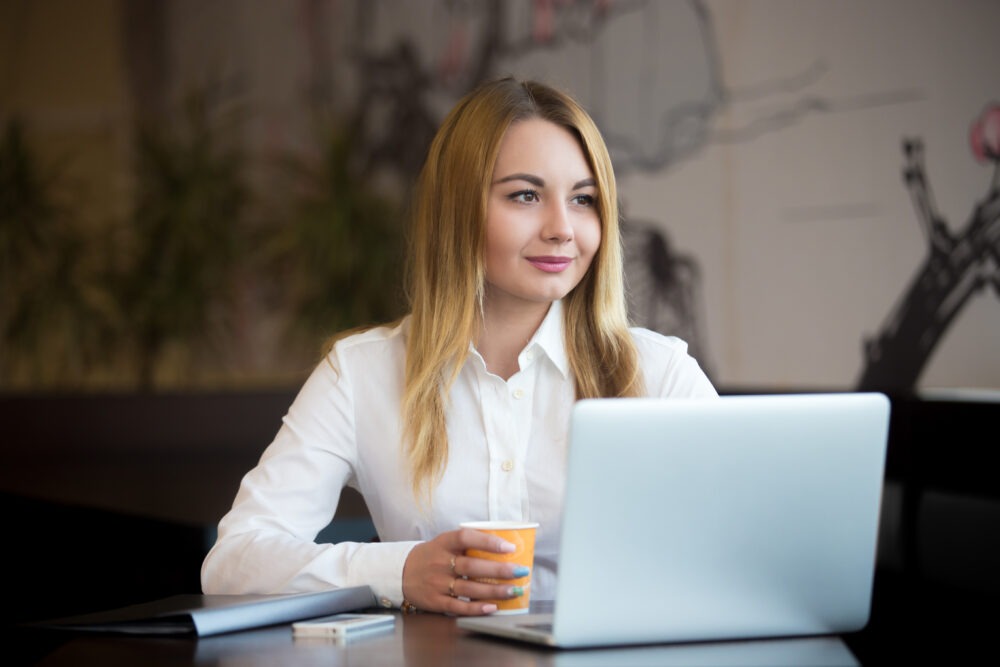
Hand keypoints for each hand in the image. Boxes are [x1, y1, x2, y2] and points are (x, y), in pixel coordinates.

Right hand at [401, 527, 528, 614]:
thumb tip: (502, 544)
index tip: (509, 547)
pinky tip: (492, 607)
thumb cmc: (431, 556)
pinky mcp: (435, 601)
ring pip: (469, 588)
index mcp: (443, 543)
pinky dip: (476, 608)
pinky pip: (458, 606)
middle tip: (520, 571)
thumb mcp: (444, 542)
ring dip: (494, 590)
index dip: (488, 541)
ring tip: (514, 590)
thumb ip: (467, 543)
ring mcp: (437, 583)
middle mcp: (440, 563)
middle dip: (499, 569)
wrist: (401, 572)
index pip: (466, 538)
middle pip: (472, 566)